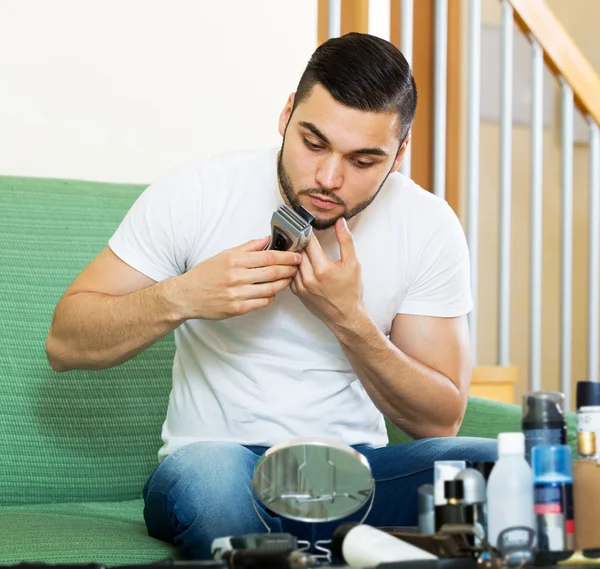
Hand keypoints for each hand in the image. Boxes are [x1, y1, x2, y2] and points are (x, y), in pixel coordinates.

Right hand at [171, 237, 301, 319]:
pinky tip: (272, 292)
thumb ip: (247, 247)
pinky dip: (270, 297)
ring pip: (270, 289)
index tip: (296, 256)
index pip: (268, 257)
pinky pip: (262, 302)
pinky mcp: (237, 308)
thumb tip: (267, 240)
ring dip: (283, 284)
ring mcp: (237, 294)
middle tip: (297, 267)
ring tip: (288, 279)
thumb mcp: (224, 254)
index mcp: (235, 260)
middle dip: (289, 269)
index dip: (286, 257)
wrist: (187, 295)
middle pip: (272, 272)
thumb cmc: (205, 274)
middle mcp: (237, 277)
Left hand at [290, 218, 364, 328]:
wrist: (345, 316)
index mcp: (322, 268)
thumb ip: (346, 241)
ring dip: (294, 253)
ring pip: (292, 262)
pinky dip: (293, 266)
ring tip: (296, 244)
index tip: (305, 223)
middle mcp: (309, 277)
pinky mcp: (297, 292)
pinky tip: (297, 260)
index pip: (308, 242)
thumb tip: (340, 222)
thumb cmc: (351, 291)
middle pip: (297, 251)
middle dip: (299, 240)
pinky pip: (290, 274)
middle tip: (298, 230)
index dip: (306, 231)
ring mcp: (301, 286)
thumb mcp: (353, 264)